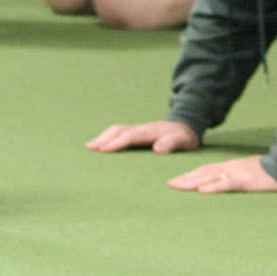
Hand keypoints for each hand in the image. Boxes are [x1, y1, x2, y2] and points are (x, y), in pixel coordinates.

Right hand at [85, 120, 200, 153]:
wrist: (187, 125)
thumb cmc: (185, 137)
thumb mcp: (184, 141)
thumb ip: (171, 143)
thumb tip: (157, 149)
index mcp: (151, 131)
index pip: (131, 136)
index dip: (117, 142)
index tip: (103, 150)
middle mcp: (142, 128)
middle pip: (119, 130)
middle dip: (103, 138)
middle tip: (89, 148)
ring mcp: (139, 128)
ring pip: (117, 130)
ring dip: (103, 137)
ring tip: (90, 147)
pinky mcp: (138, 132)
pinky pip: (120, 133)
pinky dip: (108, 137)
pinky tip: (102, 145)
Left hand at [168, 155, 276, 193]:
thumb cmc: (269, 172)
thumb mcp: (248, 173)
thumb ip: (235, 178)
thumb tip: (224, 184)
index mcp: (230, 167)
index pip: (205, 170)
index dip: (190, 175)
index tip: (175, 181)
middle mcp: (230, 168)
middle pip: (203, 172)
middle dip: (186, 178)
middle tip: (170, 185)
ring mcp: (237, 173)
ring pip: (210, 177)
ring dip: (193, 182)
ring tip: (178, 187)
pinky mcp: (246, 181)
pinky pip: (227, 184)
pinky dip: (213, 187)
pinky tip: (203, 191)